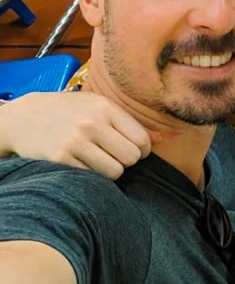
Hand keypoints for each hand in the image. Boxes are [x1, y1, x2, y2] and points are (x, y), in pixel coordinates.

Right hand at [0, 92, 152, 179]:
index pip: (142, 140)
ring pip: (114, 172)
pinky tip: (82, 164)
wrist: (23, 117)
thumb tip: (162, 139)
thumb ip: (128, 121)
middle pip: (131, 158)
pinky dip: (92, 176)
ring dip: (111, 171)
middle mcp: (92, 124)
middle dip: (127, 161)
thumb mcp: (97, 105)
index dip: (142, 151)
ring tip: (99, 161)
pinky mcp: (61, 159)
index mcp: (106, 108)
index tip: (133, 151)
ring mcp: (76, 142)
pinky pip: (92, 178)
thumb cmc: (68, 111)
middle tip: (116, 157)